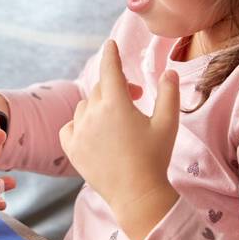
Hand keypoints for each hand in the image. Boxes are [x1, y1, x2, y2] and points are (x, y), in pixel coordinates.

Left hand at [58, 40, 179, 239]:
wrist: (137, 195)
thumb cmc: (154, 158)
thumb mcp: (168, 124)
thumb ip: (169, 94)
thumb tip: (169, 72)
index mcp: (116, 104)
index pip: (109, 69)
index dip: (111, 54)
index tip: (110, 44)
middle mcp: (93, 114)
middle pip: (100, 88)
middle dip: (116, 87)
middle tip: (136, 98)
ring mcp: (79, 132)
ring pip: (84, 107)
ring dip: (98, 106)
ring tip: (117, 121)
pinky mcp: (72, 149)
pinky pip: (69, 126)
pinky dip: (79, 124)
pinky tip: (92, 132)